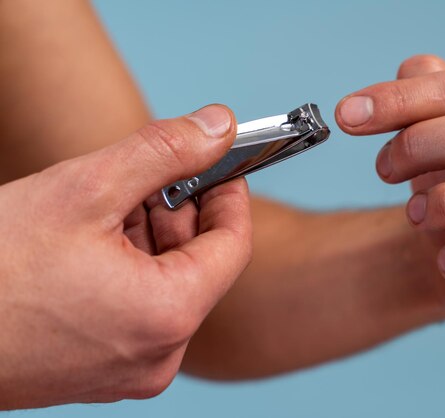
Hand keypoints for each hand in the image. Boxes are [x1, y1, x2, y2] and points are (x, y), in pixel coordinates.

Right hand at [0, 105, 251, 408]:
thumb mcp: (86, 189)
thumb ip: (164, 152)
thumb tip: (220, 126)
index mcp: (168, 315)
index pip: (233, 244)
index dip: (228, 194)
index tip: (216, 161)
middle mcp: (159, 354)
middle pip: (198, 263)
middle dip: (177, 211)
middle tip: (145, 176)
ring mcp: (132, 369)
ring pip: (168, 283)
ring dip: (148, 237)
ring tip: (105, 208)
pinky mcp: (104, 372)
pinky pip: (140, 308)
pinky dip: (129, 269)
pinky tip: (91, 243)